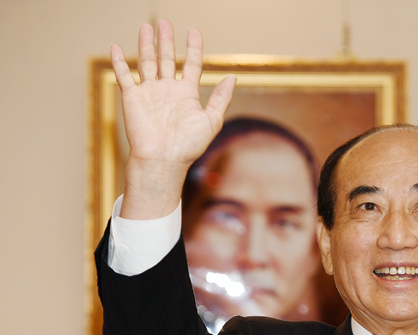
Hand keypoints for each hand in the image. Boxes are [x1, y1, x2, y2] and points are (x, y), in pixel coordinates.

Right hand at [111, 20, 235, 218]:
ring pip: (147, 62)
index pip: (192, 64)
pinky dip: (119, 62)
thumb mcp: (211, 120)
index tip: (193, 31)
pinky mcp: (132, 98)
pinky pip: (124, 76)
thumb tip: (233, 77)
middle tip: (164, 23)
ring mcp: (149, 93)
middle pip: (167, 59)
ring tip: (146, 26)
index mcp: (187, 94)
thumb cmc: (188, 146)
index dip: (193, 47)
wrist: (163, 159)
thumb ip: (221, 98)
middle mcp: (168, 91)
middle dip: (166, 41)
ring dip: (146, 45)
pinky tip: (115, 47)